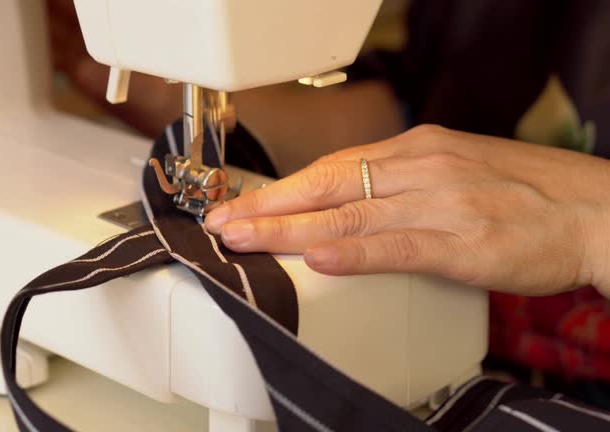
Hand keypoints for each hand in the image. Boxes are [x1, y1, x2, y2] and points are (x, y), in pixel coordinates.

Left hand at [205, 125, 609, 296]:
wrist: (592, 209)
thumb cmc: (523, 192)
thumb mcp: (452, 170)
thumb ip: (400, 183)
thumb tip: (348, 200)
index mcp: (417, 150)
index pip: (332, 167)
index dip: (282, 189)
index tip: (242, 205)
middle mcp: (421, 169)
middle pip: (328, 187)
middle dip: (268, 207)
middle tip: (222, 224)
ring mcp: (441, 204)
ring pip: (349, 216)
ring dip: (289, 230)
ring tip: (244, 242)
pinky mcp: (462, 242)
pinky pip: (396, 247)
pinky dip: (353, 253)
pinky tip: (317, 258)